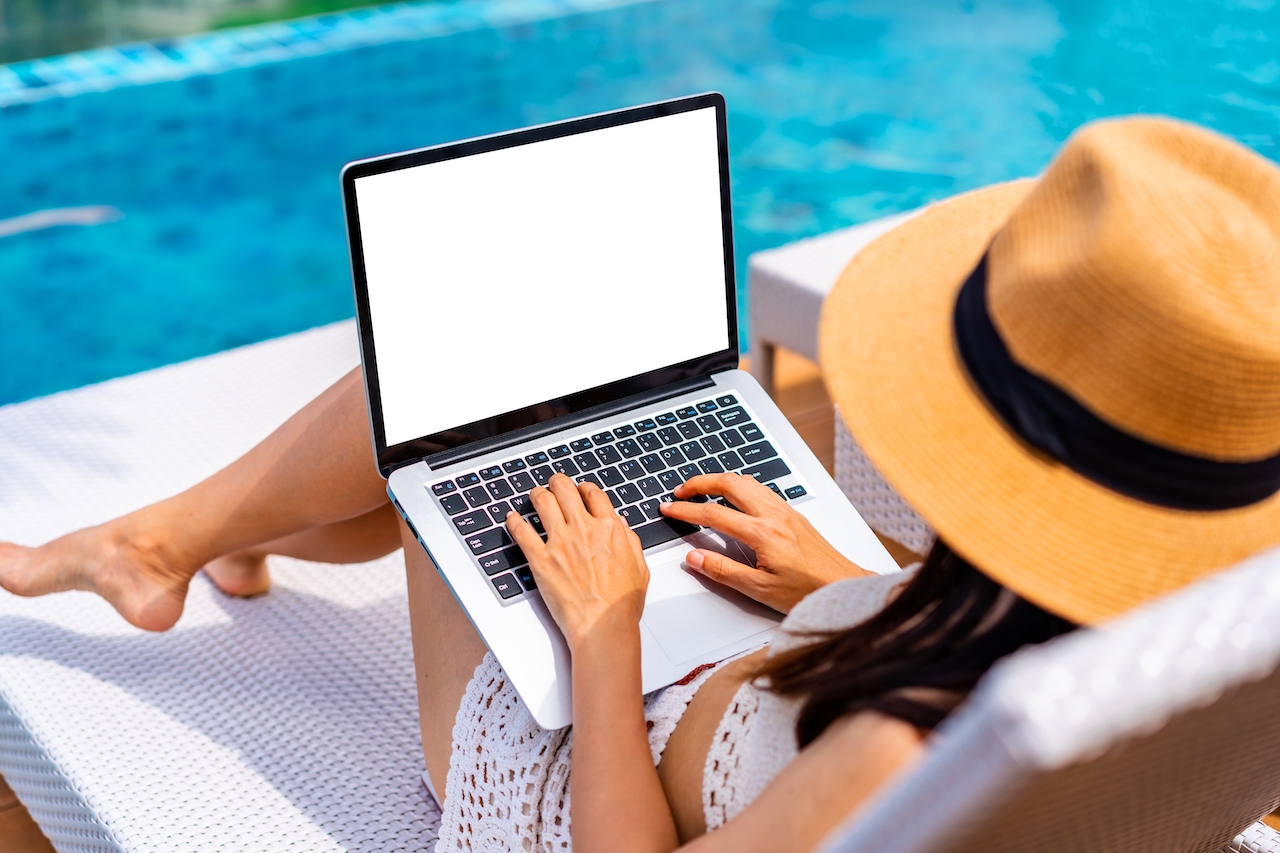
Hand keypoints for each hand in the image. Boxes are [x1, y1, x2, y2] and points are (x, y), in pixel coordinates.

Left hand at [507, 474, 649, 651]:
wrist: (602, 624)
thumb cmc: (621, 604)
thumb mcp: (639, 566)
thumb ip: (629, 540)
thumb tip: (620, 524)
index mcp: (609, 528)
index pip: (592, 493)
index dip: (584, 487)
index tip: (580, 491)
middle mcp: (583, 529)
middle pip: (564, 489)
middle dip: (558, 483)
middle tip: (553, 485)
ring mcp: (560, 542)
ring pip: (542, 501)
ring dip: (537, 494)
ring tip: (535, 496)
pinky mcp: (540, 559)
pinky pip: (521, 531)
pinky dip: (514, 521)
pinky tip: (513, 518)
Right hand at [660, 473, 870, 613]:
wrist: (845, 587)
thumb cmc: (809, 592)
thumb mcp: (759, 590)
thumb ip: (723, 571)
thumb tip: (694, 558)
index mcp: (762, 533)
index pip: (714, 514)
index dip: (686, 510)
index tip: (669, 510)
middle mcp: (774, 515)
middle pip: (729, 483)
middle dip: (700, 482)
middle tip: (680, 491)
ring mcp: (785, 511)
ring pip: (747, 482)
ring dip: (720, 480)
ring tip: (702, 488)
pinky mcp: (794, 514)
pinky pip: (761, 489)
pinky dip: (740, 486)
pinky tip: (736, 496)